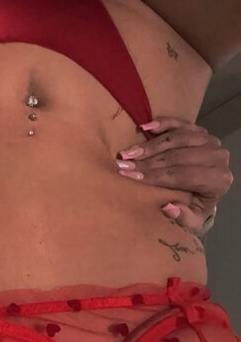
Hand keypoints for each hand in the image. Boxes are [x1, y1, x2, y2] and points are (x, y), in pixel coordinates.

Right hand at [116, 116, 232, 234]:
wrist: (209, 188)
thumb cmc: (197, 204)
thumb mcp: (193, 219)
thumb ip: (184, 218)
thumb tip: (168, 207)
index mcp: (218, 180)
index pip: (183, 176)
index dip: (156, 176)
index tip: (130, 177)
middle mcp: (218, 157)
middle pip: (178, 156)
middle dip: (147, 162)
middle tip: (123, 164)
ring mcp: (210, 140)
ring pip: (176, 138)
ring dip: (149, 145)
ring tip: (128, 153)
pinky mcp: (200, 129)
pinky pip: (179, 123)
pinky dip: (162, 123)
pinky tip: (144, 127)